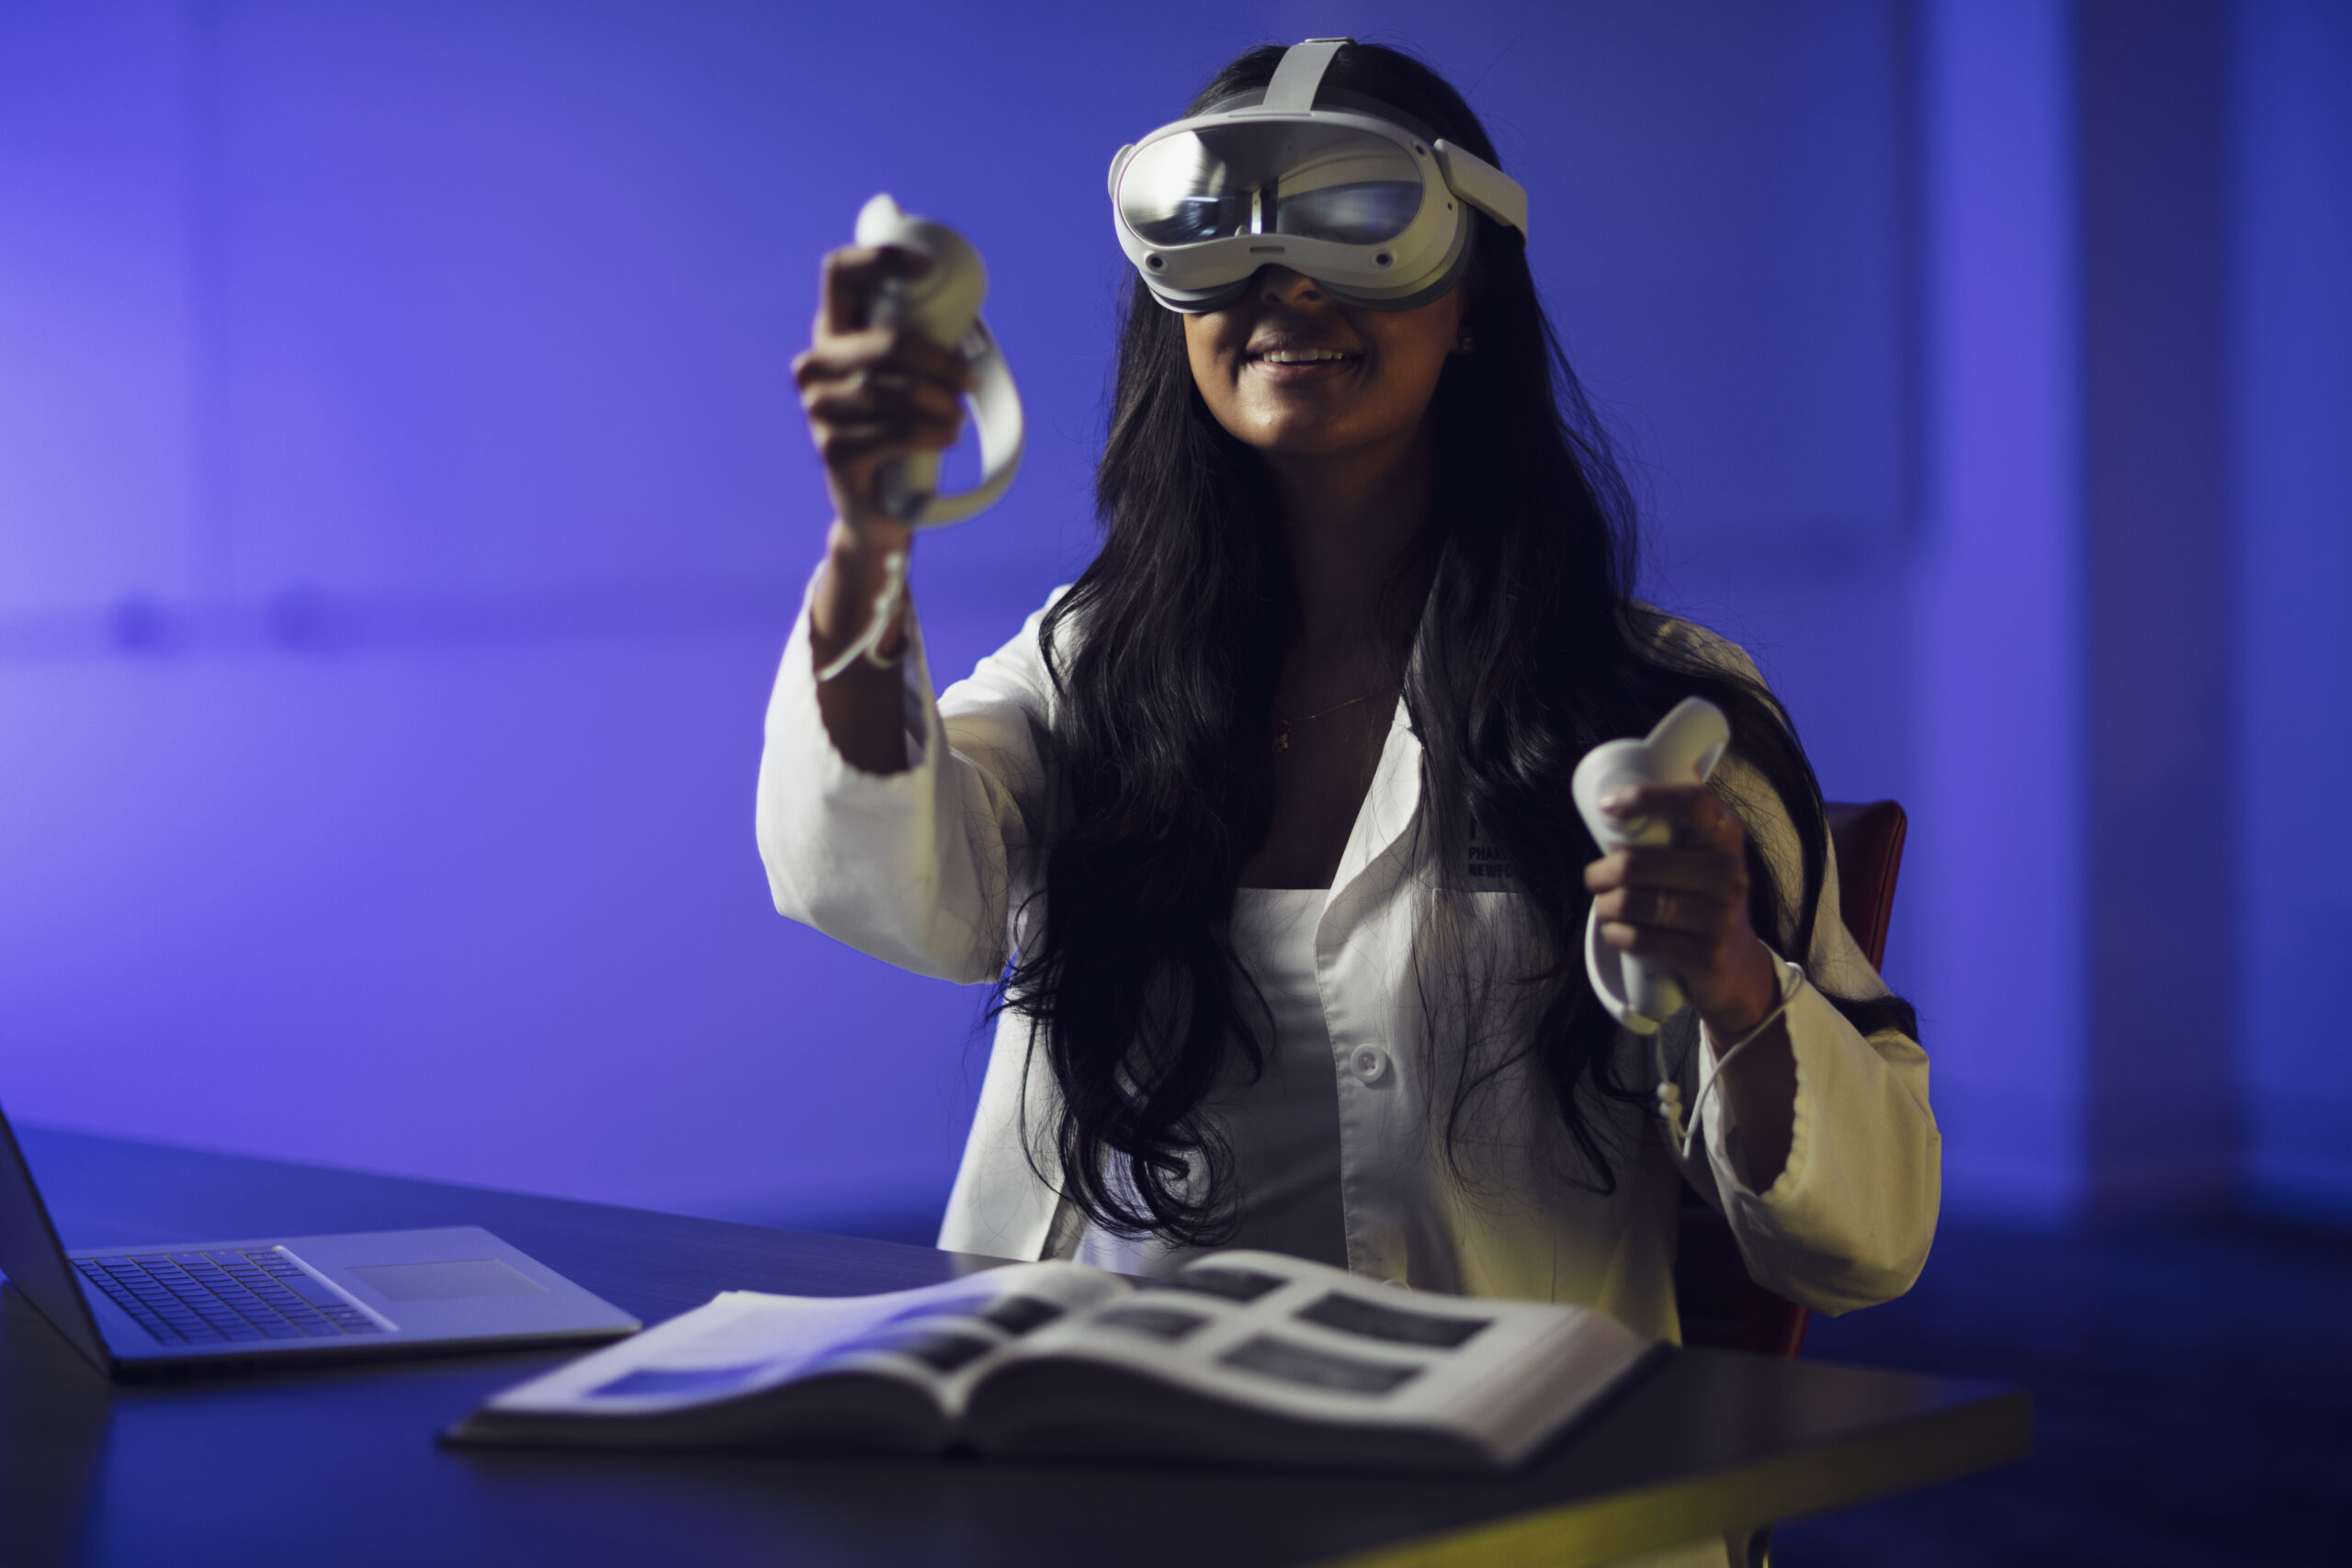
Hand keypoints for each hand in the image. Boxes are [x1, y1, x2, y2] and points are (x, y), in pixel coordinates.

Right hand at [792, 244, 972, 545]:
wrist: (877, 508)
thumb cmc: (900, 431)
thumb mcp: (907, 377)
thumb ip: (919, 339)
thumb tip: (961, 304)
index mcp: (832, 333)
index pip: (840, 273)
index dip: (881, 260)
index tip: (929, 269)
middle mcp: (814, 365)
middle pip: (886, 344)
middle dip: (940, 363)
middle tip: (968, 382)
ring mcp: (817, 409)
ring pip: (895, 392)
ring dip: (941, 404)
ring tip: (957, 417)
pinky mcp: (832, 450)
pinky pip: (896, 432)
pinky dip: (932, 433)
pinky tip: (948, 437)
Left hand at [1581, 784, 1781, 1038]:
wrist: (1737, 961)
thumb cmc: (1702, 894)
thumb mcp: (1703, 852)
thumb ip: (1673, 823)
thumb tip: (1611, 799)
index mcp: (1725, 834)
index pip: (1689, 801)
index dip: (1643, 797)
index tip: (1606, 806)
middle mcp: (1728, 871)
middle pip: (1634, 864)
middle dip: (1598, 873)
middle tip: (1594, 879)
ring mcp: (1720, 916)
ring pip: (1629, 904)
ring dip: (1604, 907)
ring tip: (1606, 907)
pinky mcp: (1706, 956)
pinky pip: (1638, 940)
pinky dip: (1615, 935)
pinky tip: (1616, 932)